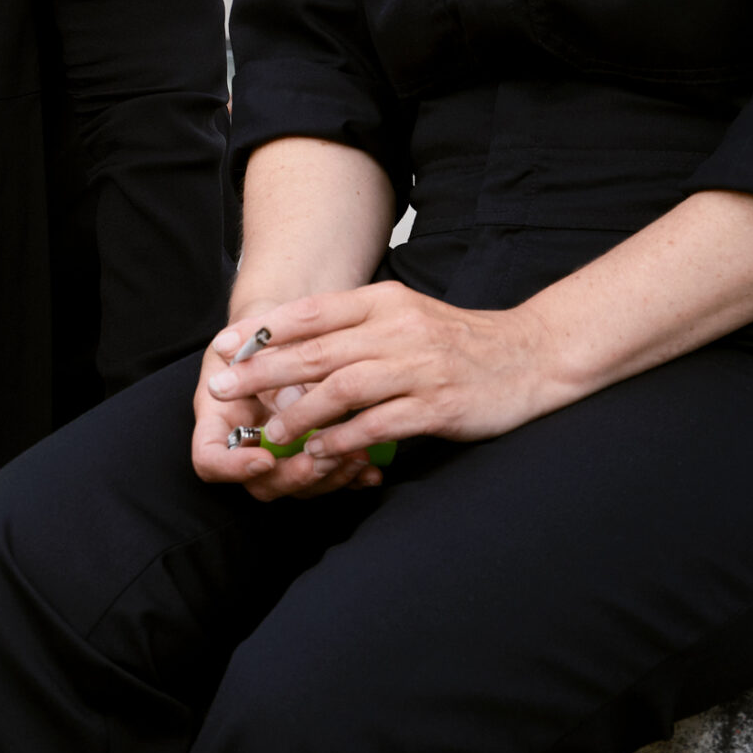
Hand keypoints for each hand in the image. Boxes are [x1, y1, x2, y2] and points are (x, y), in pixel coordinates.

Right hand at [190, 315, 381, 501]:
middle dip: (294, 477)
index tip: (264, 459)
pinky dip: (352, 478)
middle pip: (260, 483)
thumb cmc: (262, 330)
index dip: (232, 468)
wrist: (283, 327)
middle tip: (322, 461)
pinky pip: (331, 478)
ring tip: (357, 456)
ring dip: (329, 479)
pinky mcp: (313, 453)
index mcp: (220, 416)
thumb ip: (267, 367)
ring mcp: (282, 452)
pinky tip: (371, 470)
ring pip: (300, 487)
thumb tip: (290, 403)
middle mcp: (248, 442)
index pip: (209, 459)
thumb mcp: (258, 338)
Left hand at [203, 283, 558, 467]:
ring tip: (268, 431)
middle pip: (316, 350)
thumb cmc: (458, 340)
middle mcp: (397, 329)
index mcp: (384, 301)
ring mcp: (418, 367)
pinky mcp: (437, 404)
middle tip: (221, 387)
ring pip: (342, 388)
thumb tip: (290, 339)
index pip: (311, 311)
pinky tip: (319, 451)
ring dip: (298, 412)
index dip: (263, 330)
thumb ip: (354, 323)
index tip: (224, 346)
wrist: (530, 356)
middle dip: (261, 371)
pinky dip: (344, 438)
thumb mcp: (404, 315)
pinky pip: (379, 423)